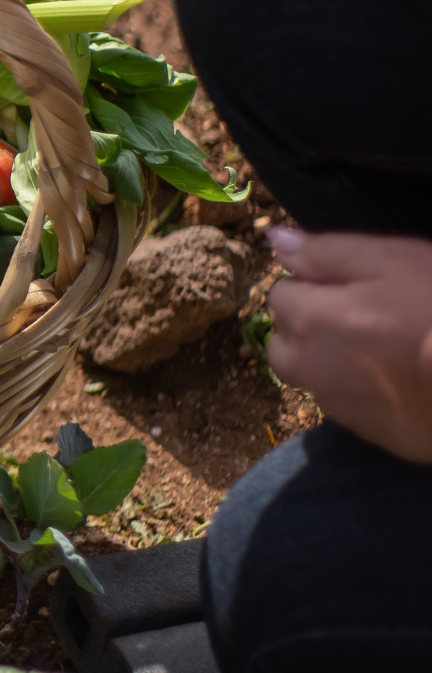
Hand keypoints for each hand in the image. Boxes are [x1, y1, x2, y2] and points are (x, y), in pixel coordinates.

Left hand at [267, 227, 431, 463]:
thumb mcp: (389, 260)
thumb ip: (324, 252)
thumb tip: (275, 240)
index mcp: (308, 321)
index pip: (280, 294)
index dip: (313, 284)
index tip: (351, 284)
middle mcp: (309, 368)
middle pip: (284, 343)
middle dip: (306, 327)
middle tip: (359, 316)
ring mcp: (338, 405)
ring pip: (311, 377)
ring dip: (327, 361)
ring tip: (379, 348)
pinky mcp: (369, 433)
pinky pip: (346, 404)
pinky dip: (359, 390)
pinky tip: (397, 379)